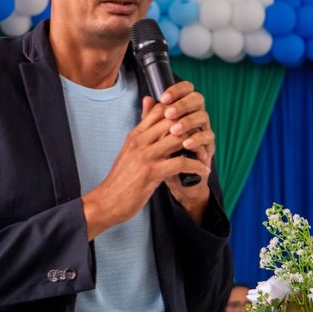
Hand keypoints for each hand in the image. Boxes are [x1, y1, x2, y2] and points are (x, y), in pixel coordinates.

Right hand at [81, 87, 210, 239]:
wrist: (107, 201)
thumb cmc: (121, 178)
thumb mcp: (130, 151)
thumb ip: (143, 136)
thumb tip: (150, 119)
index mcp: (136, 135)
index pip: (159, 110)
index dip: (178, 112)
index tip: (190, 122)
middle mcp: (140, 141)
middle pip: (172, 120)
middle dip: (191, 126)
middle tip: (203, 136)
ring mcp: (146, 156)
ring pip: (178, 138)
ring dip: (196, 144)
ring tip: (205, 152)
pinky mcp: (151, 172)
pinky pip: (180, 162)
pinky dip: (196, 165)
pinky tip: (203, 170)